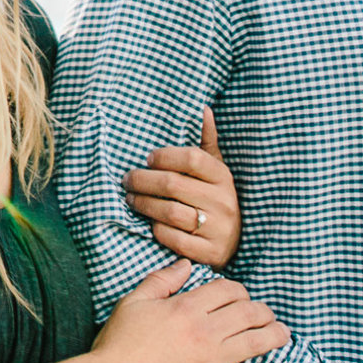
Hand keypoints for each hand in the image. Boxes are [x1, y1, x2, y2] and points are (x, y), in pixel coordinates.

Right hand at [90, 260, 286, 362]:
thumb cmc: (115, 345)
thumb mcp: (133, 303)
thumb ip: (161, 281)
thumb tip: (185, 265)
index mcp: (186, 307)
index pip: (229, 290)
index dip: (240, 292)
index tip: (241, 299)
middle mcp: (205, 331)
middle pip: (250, 313)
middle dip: (264, 312)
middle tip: (267, 316)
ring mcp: (211, 361)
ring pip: (258, 342)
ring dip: (275, 336)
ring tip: (282, 335)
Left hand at [123, 110, 239, 267]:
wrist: (235, 244)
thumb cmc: (216, 200)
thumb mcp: (216, 172)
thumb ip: (207, 143)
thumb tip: (203, 110)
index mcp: (223, 177)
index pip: (192, 158)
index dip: (165, 156)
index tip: (148, 159)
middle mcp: (223, 201)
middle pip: (173, 184)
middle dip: (144, 180)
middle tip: (127, 179)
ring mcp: (216, 228)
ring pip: (170, 211)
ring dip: (144, 204)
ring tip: (131, 199)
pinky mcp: (207, 252)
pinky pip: (173, 237)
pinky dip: (157, 229)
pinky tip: (149, 222)